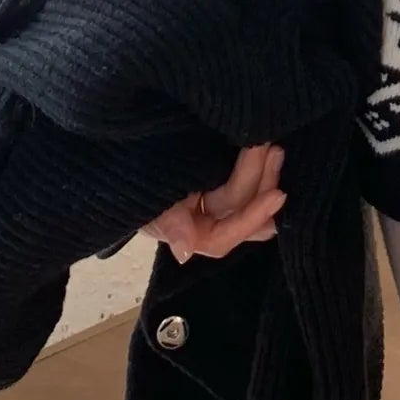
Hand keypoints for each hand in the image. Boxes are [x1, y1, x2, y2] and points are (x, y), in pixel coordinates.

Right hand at [141, 143, 285, 262]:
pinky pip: (243, 173)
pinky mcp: (219, 168)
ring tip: (273, 145)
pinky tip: (270, 150)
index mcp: (189, 233)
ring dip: (262, 170)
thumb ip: (170, 225)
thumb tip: (184, 253)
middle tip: (274, 151)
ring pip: (246, 191)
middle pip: (241, 212)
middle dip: (261, 184)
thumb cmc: (131, 183)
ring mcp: (213, 193)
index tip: (277, 195)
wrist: (121, 153)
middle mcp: (206, 219)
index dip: (250, 219)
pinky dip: (257, 164)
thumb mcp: (149, 204)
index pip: (223, 237)